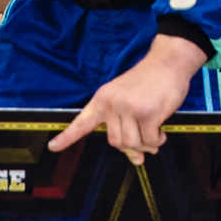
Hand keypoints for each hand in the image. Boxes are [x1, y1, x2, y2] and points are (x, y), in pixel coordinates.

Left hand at [49, 34, 207, 164]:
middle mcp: (111, 104)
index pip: (81, 122)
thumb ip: (126, 127)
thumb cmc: (148, 82)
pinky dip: (157, 140)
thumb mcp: (129, 100)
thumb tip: (137, 158)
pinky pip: (149, 140)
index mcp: (102, 99)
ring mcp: (129, 108)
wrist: (167, 62)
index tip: (53, 146)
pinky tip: (160, 131)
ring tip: (154, 134)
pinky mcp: (147, 113)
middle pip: (116, 143)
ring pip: (132, 144)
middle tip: (144, 143)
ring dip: (146, 144)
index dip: (67, 137)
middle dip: (132, 147)